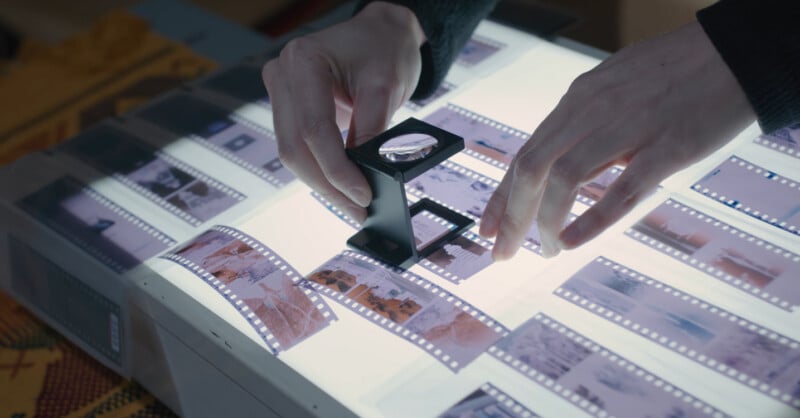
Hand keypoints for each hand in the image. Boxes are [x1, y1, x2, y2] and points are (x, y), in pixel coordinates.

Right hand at [262, 2, 424, 221]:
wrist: (381, 33)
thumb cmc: (385, 49)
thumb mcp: (385, 87)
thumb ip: (371, 131)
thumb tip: (364, 176)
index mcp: (303, 61)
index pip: (314, 129)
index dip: (337, 169)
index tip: (362, 195)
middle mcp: (282, 75)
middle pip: (296, 147)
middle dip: (328, 185)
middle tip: (357, 211)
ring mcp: (281, 92)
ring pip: (292, 154)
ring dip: (322, 184)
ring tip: (351, 207)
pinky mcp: (288, 108)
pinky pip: (298, 148)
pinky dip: (319, 171)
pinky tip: (339, 189)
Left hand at [479, 21, 755, 259]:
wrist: (734, 53)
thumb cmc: (673, 74)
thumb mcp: (613, 89)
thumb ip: (584, 127)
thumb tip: (561, 169)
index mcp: (578, 100)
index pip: (525, 154)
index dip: (501, 196)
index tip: (487, 227)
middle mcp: (592, 111)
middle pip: (532, 169)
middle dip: (511, 217)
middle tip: (502, 252)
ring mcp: (628, 128)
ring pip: (565, 179)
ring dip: (545, 222)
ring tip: (545, 251)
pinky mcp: (667, 148)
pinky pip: (621, 189)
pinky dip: (590, 219)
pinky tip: (570, 241)